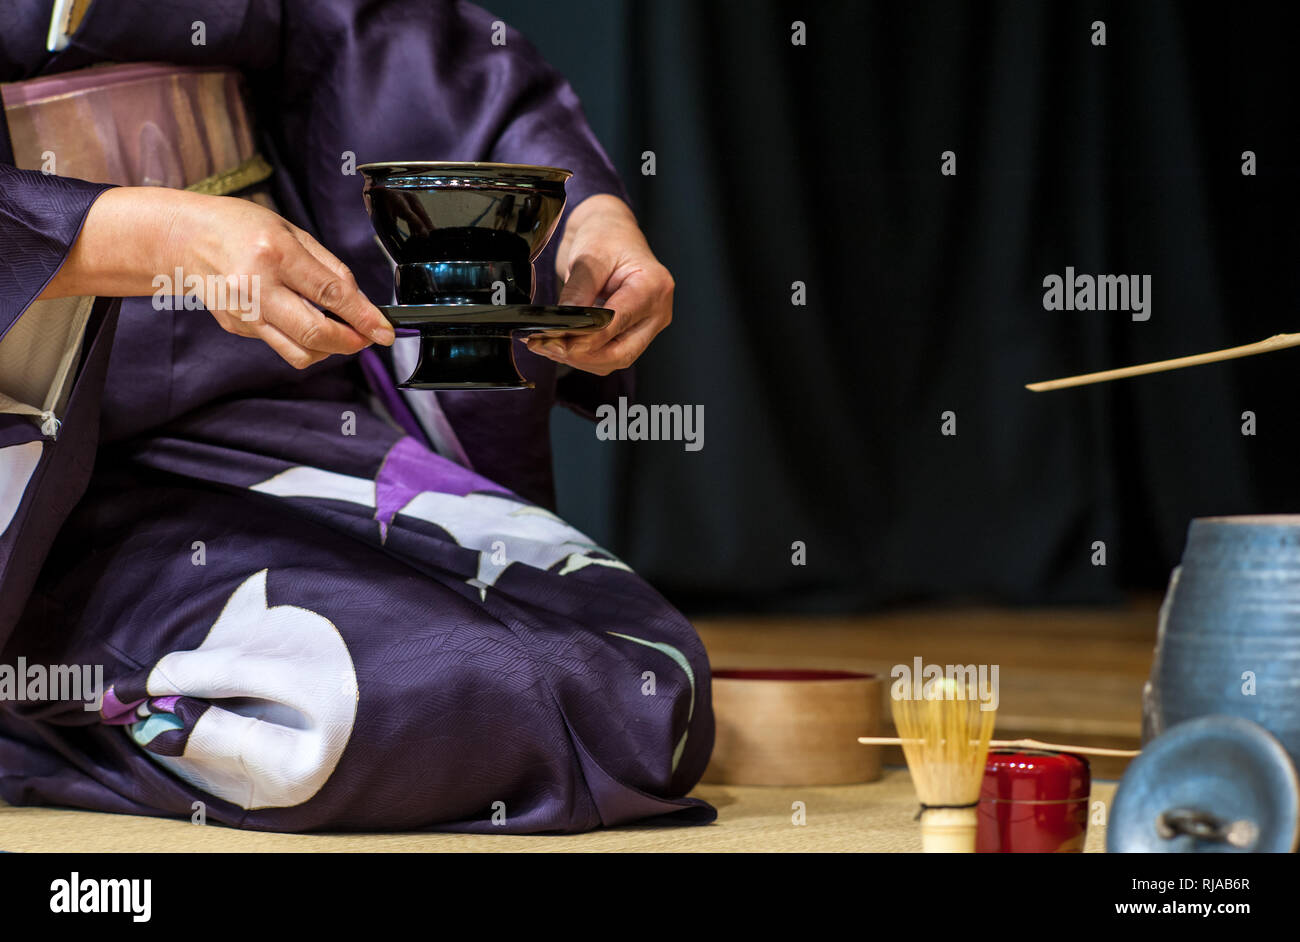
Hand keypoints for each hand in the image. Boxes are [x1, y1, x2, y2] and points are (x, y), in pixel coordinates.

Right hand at [41, 187, 392, 368]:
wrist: (180, 238)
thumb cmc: (237, 227)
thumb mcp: (289, 230)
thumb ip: (328, 266)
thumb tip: (359, 302)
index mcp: (273, 252)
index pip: (330, 293)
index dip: (363, 316)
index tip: (385, 330)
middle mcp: (255, 286)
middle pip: (314, 333)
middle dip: (350, 342)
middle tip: (368, 338)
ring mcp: (242, 313)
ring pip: (299, 352)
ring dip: (329, 349)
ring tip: (340, 332)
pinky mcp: (236, 328)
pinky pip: (281, 345)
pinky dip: (303, 341)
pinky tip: (304, 321)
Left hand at [526, 194, 672, 374]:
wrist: (611, 233)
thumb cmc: (606, 237)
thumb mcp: (588, 257)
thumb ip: (577, 293)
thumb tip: (563, 326)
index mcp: (653, 286)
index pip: (617, 323)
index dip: (585, 338)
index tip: (555, 341)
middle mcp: (657, 310)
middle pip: (621, 352)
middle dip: (581, 355)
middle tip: (548, 347)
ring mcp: (648, 325)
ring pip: (615, 359)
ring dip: (581, 358)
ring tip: (549, 345)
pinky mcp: (634, 333)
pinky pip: (611, 355)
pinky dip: (586, 355)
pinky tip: (563, 345)